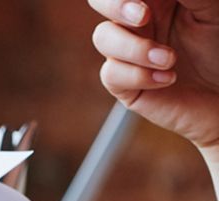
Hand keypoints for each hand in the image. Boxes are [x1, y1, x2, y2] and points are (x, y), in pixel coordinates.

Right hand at [89, 0, 218, 152]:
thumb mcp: (211, 12)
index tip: (148, 7)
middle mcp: (138, 21)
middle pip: (101, 2)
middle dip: (115, 5)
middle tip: (143, 16)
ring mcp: (127, 51)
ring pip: (103, 37)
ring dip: (135, 48)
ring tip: (170, 59)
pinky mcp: (124, 83)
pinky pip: (111, 73)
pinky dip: (138, 76)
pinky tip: (167, 79)